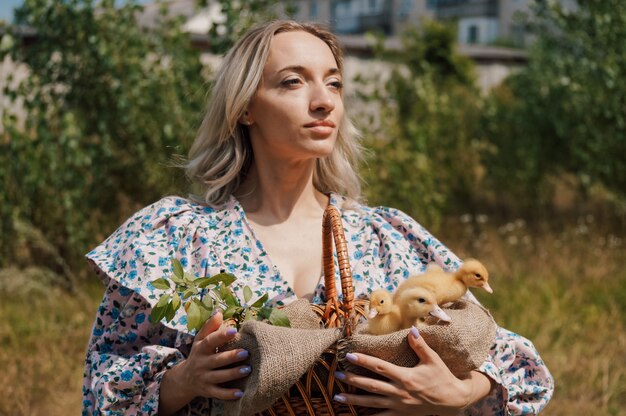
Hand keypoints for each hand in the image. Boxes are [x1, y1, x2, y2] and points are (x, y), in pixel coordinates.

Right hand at [159, 312, 250, 414]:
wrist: (184, 379)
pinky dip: (229, 394)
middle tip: (246, 353)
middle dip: (231, 357)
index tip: (234, 330)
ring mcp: (204, 378)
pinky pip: (218, 394)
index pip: (210, 341)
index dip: (221, 335)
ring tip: (248, 369)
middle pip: (216, 360)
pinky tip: (241, 393)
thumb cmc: (199, 354)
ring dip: (233, 374)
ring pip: (219, 377)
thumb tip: (219, 312)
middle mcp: (201, 364)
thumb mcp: (200, 339)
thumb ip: (210, 326)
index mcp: (200, 349)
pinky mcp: (207, 391)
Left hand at [333, 327, 489, 415]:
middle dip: (353, 380)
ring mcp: (399, 406)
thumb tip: (411, 329)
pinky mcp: (401, 415)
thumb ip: (420, 345)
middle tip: (337, 375)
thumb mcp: (433, 360)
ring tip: (338, 397)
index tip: (349, 355)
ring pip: (372, 403)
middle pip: (371, 385)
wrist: (454, 401)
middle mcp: (400, 392)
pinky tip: (355, 414)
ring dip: (354, 400)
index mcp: (406, 377)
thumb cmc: (442, 378)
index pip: (380, 367)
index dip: (364, 361)